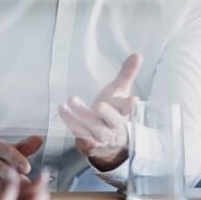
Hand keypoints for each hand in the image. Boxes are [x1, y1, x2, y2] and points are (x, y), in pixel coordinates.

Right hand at [0, 135, 44, 198]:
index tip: (27, 168)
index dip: (17, 159)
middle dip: (14, 177)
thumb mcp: (6, 151)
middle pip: (0, 168)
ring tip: (21, 194)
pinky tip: (6, 199)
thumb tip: (40, 139)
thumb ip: (23, 147)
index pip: (5, 150)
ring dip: (8, 189)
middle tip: (28, 185)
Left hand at [57, 53, 143, 170]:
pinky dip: (71, 123)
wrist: (110, 142)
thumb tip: (137, 54)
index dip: (130, 104)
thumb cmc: (113, 111)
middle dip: (105, 113)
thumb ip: (127, 74)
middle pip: (111, 120)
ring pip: (91, 128)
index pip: (128, 108)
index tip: (134, 100)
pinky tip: (63, 110)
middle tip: (98, 105)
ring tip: (69, 101)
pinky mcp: (89, 144)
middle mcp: (113, 126)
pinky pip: (79, 134)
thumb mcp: (120, 91)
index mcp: (123, 112)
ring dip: (79, 116)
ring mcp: (101, 137)